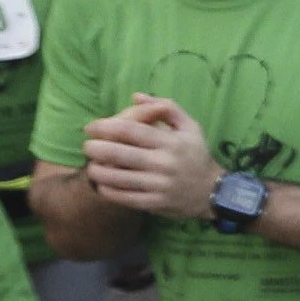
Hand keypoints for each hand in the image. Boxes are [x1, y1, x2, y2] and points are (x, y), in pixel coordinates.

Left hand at [81, 94, 220, 217]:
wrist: (212, 191)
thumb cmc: (195, 154)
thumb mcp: (189, 126)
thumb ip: (165, 107)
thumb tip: (136, 97)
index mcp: (170, 141)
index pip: (131, 131)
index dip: (105, 127)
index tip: (90, 128)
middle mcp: (164, 163)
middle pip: (119, 154)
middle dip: (95, 149)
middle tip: (87, 147)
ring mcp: (159, 185)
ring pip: (118, 178)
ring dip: (97, 172)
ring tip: (91, 167)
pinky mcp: (156, 203)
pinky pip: (125, 198)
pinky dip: (108, 191)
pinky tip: (102, 185)